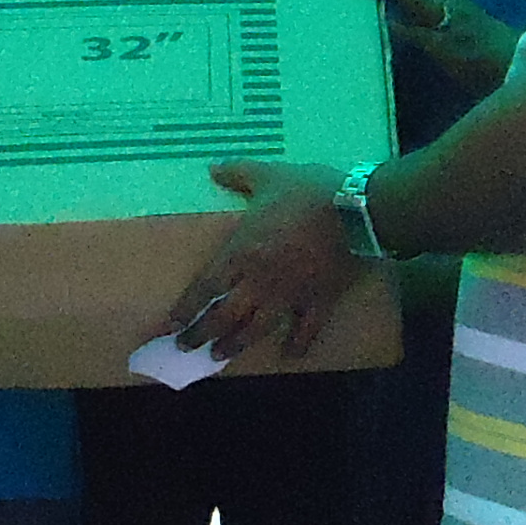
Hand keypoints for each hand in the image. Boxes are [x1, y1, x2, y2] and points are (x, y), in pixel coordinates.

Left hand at [168, 158, 355, 365]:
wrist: (356, 211)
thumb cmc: (307, 192)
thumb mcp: (268, 174)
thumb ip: (238, 173)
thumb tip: (212, 167)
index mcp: (241, 252)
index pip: (205, 288)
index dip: (184, 310)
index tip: (169, 328)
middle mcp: (258, 282)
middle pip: (223, 317)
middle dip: (201, 335)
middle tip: (186, 349)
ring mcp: (288, 296)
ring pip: (255, 330)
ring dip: (235, 345)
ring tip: (219, 357)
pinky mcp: (317, 301)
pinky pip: (305, 330)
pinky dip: (297, 345)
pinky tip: (290, 355)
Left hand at [355, 0, 518, 96]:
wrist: (508, 62)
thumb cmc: (470, 39)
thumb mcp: (445, 11)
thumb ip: (417, 0)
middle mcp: (448, 0)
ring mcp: (451, 23)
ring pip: (425, 0)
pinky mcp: (452, 49)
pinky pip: (428, 37)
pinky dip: (407, 30)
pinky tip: (387, 26)